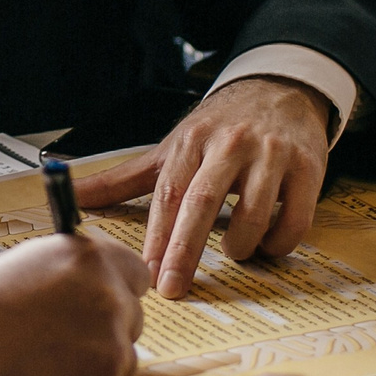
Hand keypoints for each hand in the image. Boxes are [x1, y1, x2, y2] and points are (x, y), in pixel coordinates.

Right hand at [0, 233, 149, 375]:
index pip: (135, 272)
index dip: (114, 286)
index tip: (95, 299)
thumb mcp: (15, 268)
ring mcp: (108, 354)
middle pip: (133, 316)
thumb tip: (79, 285)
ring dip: (95, 363)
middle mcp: (108, 301)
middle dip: (105, 326)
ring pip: (122, 359)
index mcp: (87, 260)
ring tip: (42, 365)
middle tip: (59, 338)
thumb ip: (62, 274)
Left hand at [77, 76, 332, 297]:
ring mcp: (271, 154)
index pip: (168, 194)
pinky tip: (269, 244)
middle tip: (173, 286)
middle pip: (203, 202)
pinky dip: (280, 242)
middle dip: (185, 249)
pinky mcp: (307, 167)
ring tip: (234, 252)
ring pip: (255, 214)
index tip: (144, 274)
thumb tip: (68, 197)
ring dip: (242, 246)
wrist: (280, 89)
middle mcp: (230, 145)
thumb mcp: (169, 148)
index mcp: (192, 142)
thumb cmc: (218, 128)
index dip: (156, 238)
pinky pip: (296, 219)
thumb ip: (121, 179)